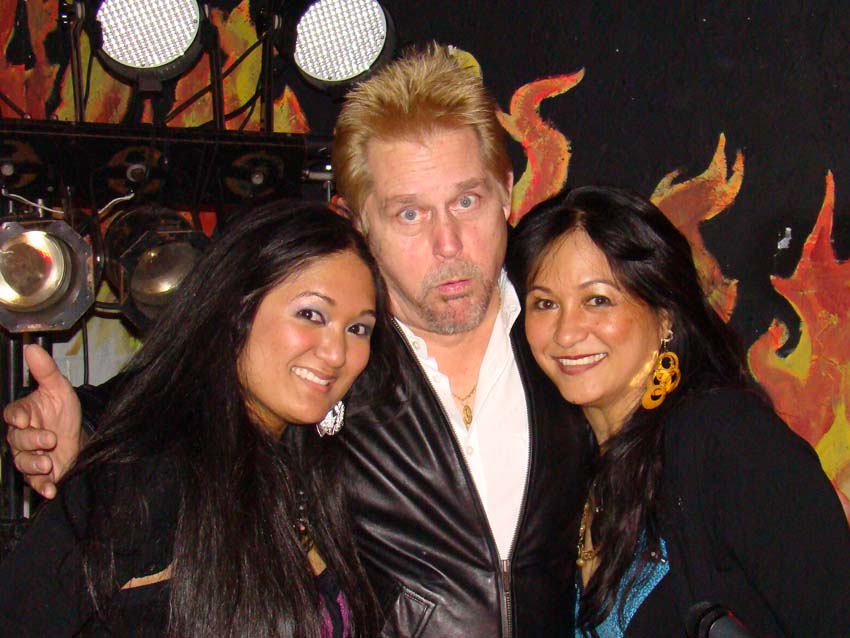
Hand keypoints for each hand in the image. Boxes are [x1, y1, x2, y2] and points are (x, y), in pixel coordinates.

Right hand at [4, 344, 83, 498]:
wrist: (80, 435)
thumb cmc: (64, 411)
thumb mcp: (59, 388)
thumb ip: (46, 371)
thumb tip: (32, 348)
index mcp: (24, 414)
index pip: (13, 414)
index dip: (17, 416)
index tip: (24, 418)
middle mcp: (22, 436)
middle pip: (17, 440)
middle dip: (32, 440)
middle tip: (49, 439)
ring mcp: (30, 456)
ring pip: (22, 462)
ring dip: (34, 465)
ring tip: (49, 462)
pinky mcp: (40, 474)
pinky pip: (35, 482)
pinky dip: (41, 486)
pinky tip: (50, 489)